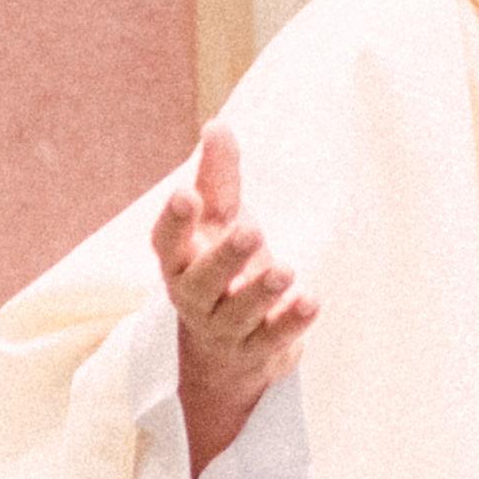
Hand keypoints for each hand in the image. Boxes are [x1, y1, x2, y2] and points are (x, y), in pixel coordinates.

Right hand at [152, 123, 319, 475]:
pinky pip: (271, 340)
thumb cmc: (222, 271)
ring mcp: (223, 329)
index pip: (167, 243)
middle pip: (202, 282)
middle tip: (250, 231)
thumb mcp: (220, 224)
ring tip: (285, 270)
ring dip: (260, 293)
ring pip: (237, 314)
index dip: (174, 221)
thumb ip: (218, 180)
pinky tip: (311, 302)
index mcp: (180, 262)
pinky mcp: (254, 352)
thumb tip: (217, 126)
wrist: (227, 351)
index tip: (186, 194)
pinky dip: (291, 323)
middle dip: (224, 257)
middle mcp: (195, 298)